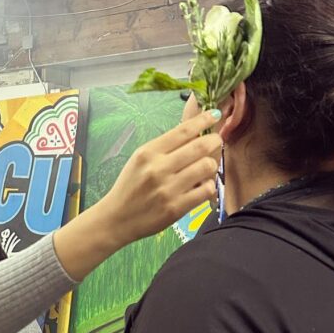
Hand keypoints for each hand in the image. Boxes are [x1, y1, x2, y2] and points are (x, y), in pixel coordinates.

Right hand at [105, 110, 220, 245]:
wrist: (117, 218)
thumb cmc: (130, 187)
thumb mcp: (140, 160)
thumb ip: (165, 146)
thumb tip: (194, 128)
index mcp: (147, 153)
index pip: (183, 130)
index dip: (204, 120)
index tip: (214, 114)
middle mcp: (158, 169)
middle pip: (200, 147)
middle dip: (214, 141)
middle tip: (216, 143)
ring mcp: (168, 189)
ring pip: (207, 167)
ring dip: (211, 165)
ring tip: (205, 168)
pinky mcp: (176, 208)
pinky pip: (206, 190)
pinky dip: (208, 185)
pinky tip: (200, 186)